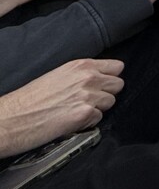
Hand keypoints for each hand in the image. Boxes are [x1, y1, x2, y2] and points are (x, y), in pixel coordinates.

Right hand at [0, 59, 123, 156]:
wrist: (11, 118)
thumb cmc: (29, 99)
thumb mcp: (58, 75)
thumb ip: (81, 75)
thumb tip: (98, 79)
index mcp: (81, 65)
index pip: (117, 67)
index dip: (110, 78)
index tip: (103, 85)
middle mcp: (88, 77)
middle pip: (118, 84)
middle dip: (106, 94)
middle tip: (89, 101)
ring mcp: (88, 95)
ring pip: (110, 102)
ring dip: (98, 109)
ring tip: (77, 112)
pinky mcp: (85, 114)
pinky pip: (98, 119)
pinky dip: (88, 123)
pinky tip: (71, 122)